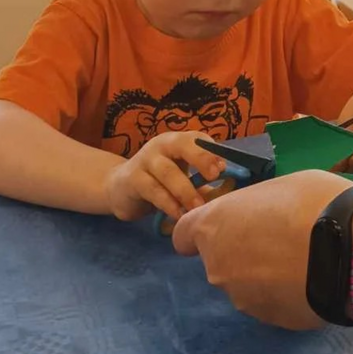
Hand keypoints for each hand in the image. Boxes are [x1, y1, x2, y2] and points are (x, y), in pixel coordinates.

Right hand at [106, 133, 224, 221]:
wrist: (120, 189)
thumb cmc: (160, 183)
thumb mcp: (183, 179)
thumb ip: (205, 184)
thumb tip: (232, 190)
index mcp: (178, 142)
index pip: (197, 138)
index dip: (211, 151)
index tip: (224, 168)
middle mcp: (162, 145)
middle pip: (182, 145)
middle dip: (201, 158)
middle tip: (215, 176)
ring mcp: (145, 160)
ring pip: (168, 172)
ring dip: (186, 191)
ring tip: (198, 208)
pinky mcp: (133, 179)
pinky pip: (153, 190)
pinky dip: (168, 203)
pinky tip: (178, 215)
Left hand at [173, 170, 348, 329]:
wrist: (349, 250)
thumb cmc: (311, 202)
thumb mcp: (279, 187)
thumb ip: (256, 208)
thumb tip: (261, 219)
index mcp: (213, 227)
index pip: (183, 235)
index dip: (198, 232)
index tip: (220, 229)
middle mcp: (218, 268)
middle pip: (220, 260)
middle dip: (242, 252)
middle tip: (280, 237)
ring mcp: (243, 300)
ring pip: (246, 284)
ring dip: (264, 275)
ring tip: (303, 259)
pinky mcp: (270, 321)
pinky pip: (272, 302)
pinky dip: (285, 293)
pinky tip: (312, 278)